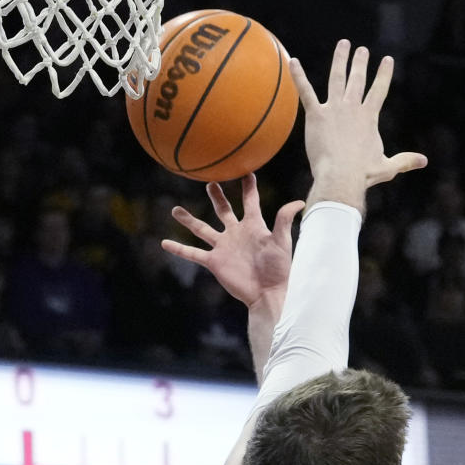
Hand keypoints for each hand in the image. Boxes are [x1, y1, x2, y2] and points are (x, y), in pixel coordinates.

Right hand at [160, 176, 303, 307]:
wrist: (267, 293)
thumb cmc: (278, 268)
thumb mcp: (281, 241)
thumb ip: (284, 220)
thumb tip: (299, 202)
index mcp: (253, 225)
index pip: (250, 200)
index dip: (248, 186)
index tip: (246, 170)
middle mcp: (236, 233)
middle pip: (223, 210)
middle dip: (217, 196)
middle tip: (210, 181)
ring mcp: (223, 247)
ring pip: (202, 229)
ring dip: (189, 220)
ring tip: (175, 210)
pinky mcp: (214, 262)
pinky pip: (193, 254)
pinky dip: (178, 249)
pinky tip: (164, 243)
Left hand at [290, 40, 426, 210]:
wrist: (341, 177)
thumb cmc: (363, 175)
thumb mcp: (387, 167)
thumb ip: (404, 161)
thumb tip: (424, 161)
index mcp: (369, 117)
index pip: (379, 90)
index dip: (383, 74)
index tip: (387, 60)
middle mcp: (352, 107)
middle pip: (358, 79)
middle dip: (360, 63)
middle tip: (361, 50)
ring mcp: (334, 109)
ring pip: (337, 78)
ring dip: (340, 59)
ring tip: (343, 45)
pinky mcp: (316, 115)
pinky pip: (306, 91)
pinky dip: (298, 76)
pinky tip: (293, 62)